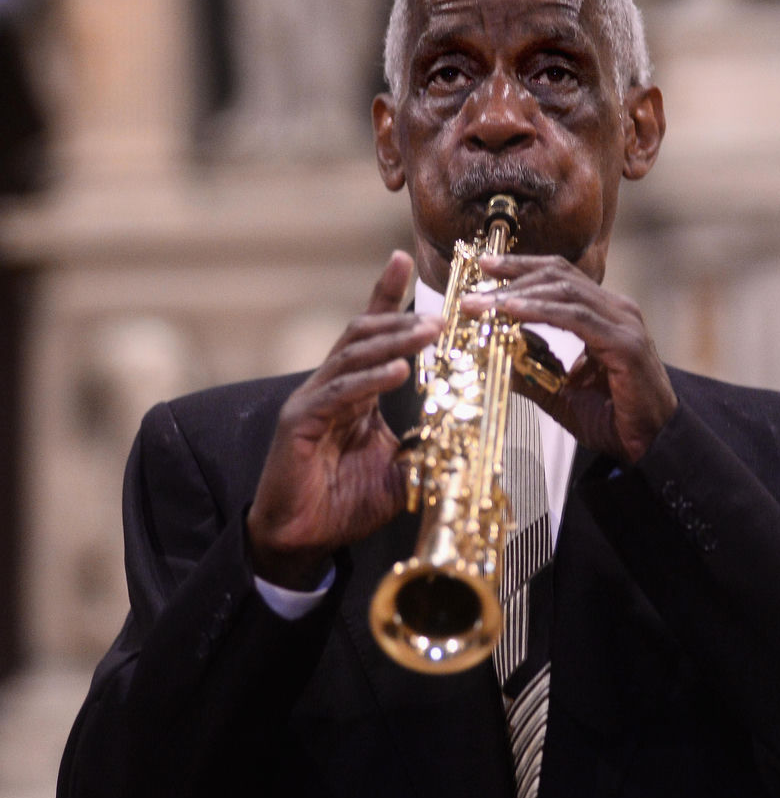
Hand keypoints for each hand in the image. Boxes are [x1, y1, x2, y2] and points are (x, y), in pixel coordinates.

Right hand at [247, 251, 442, 588]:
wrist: (303, 539)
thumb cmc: (345, 501)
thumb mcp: (399, 469)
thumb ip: (424, 444)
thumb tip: (463, 431)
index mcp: (354, 390)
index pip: (370, 334)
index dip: (385, 295)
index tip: (403, 259)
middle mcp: (331, 386)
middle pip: (363, 334)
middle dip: (401, 320)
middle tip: (440, 316)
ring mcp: (313, 401)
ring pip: (352, 355)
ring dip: (393, 342)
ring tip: (428, 333)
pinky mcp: (299, 423)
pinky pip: (339, 393)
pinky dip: (370, 380)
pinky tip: (398, 372)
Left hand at [463, 255, 677, 463]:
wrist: (652, 448)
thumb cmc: (613, 420)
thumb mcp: (559, 392)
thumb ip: (530, 370)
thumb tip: (491, 355)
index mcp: (603, 314)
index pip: (558, 276)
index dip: (520, 268)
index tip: (484, 268)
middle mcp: (616, 310)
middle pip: (558, 275)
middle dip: (512, 274)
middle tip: (473, 284)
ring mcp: (623, 324)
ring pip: (564, 292)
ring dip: (517, 294)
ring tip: (481, 303)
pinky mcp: (625, 345)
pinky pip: (576, 319)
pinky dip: (540, 312)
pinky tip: (511, 311)